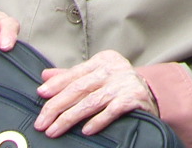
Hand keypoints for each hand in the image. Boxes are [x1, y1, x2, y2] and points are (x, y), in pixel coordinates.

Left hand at [35, 50, 157, 137]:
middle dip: (57, 106)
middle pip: (79, 88)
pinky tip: (85, 131)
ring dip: (70, 118)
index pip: (75, 73)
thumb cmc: (117, 85)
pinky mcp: (134, 99)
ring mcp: (124, 83)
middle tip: (42, 122)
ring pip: (91, 101)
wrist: (151, 93)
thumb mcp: (96, 76)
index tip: (41, 95)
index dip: (57, 84)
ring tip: (54, 131)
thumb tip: (45, 76)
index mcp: (103, 60)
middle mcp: (114, 69)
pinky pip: (112, 111)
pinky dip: (98, 121)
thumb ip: (72, 76)